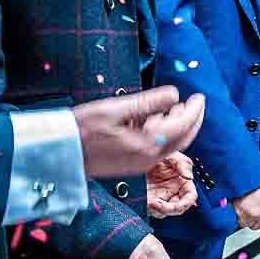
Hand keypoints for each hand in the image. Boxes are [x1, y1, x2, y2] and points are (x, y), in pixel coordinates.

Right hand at [72, 88, 205, 177]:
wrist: (60, 154)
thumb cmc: (81, 129)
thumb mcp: (114, 109)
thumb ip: (147, 102)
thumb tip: (174, 94)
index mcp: (146, 144)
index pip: (182, 125)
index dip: (194, 110)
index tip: (199, 96)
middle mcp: (148, 158)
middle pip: (183, 138)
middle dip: (193, 119)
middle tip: (196, 102)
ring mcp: (141, 164)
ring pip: (173, 145)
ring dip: (180, 126)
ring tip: (178, 107)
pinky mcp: (133, 165)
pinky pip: (159, 149)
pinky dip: (166, 134)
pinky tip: (158, 120)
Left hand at [145, 152, 196, 217]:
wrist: (137, 154)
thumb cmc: (157, 153)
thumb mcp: (172, 155)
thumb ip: (183, 163)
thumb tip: (189, 177)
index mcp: (182, 183)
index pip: (189, 198)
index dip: (185, 203)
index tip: (177, 205)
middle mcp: (172, 192)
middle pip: (176, 209)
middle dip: (166, 209)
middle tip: (155, 203)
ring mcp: (160, 197)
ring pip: (162, 212)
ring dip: (155, 209)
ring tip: (147, 201)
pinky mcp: (147, 199)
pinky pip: (149, 209)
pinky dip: (147, 207)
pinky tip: (142, 200)